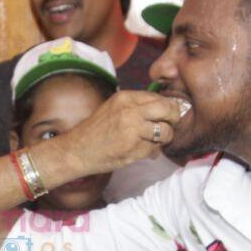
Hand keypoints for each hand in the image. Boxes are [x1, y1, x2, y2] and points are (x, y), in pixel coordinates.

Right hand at [50, 90, 179, 176]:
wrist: (77, 150)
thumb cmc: (97, 131)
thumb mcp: (115, 108)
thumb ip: (137, 107)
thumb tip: (165, 109)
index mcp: (126, 98)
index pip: (160, 98)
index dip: (168, 109)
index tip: (166, 117)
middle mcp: (131, 110)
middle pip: (169, 110)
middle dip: (173, 120)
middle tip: (168, 128)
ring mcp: (132, 129)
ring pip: (166, 131)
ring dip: (163, 139)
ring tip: (153, 142)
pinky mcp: (132, 147)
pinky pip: (154, 149)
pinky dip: (150, 152)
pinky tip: (139, 152)